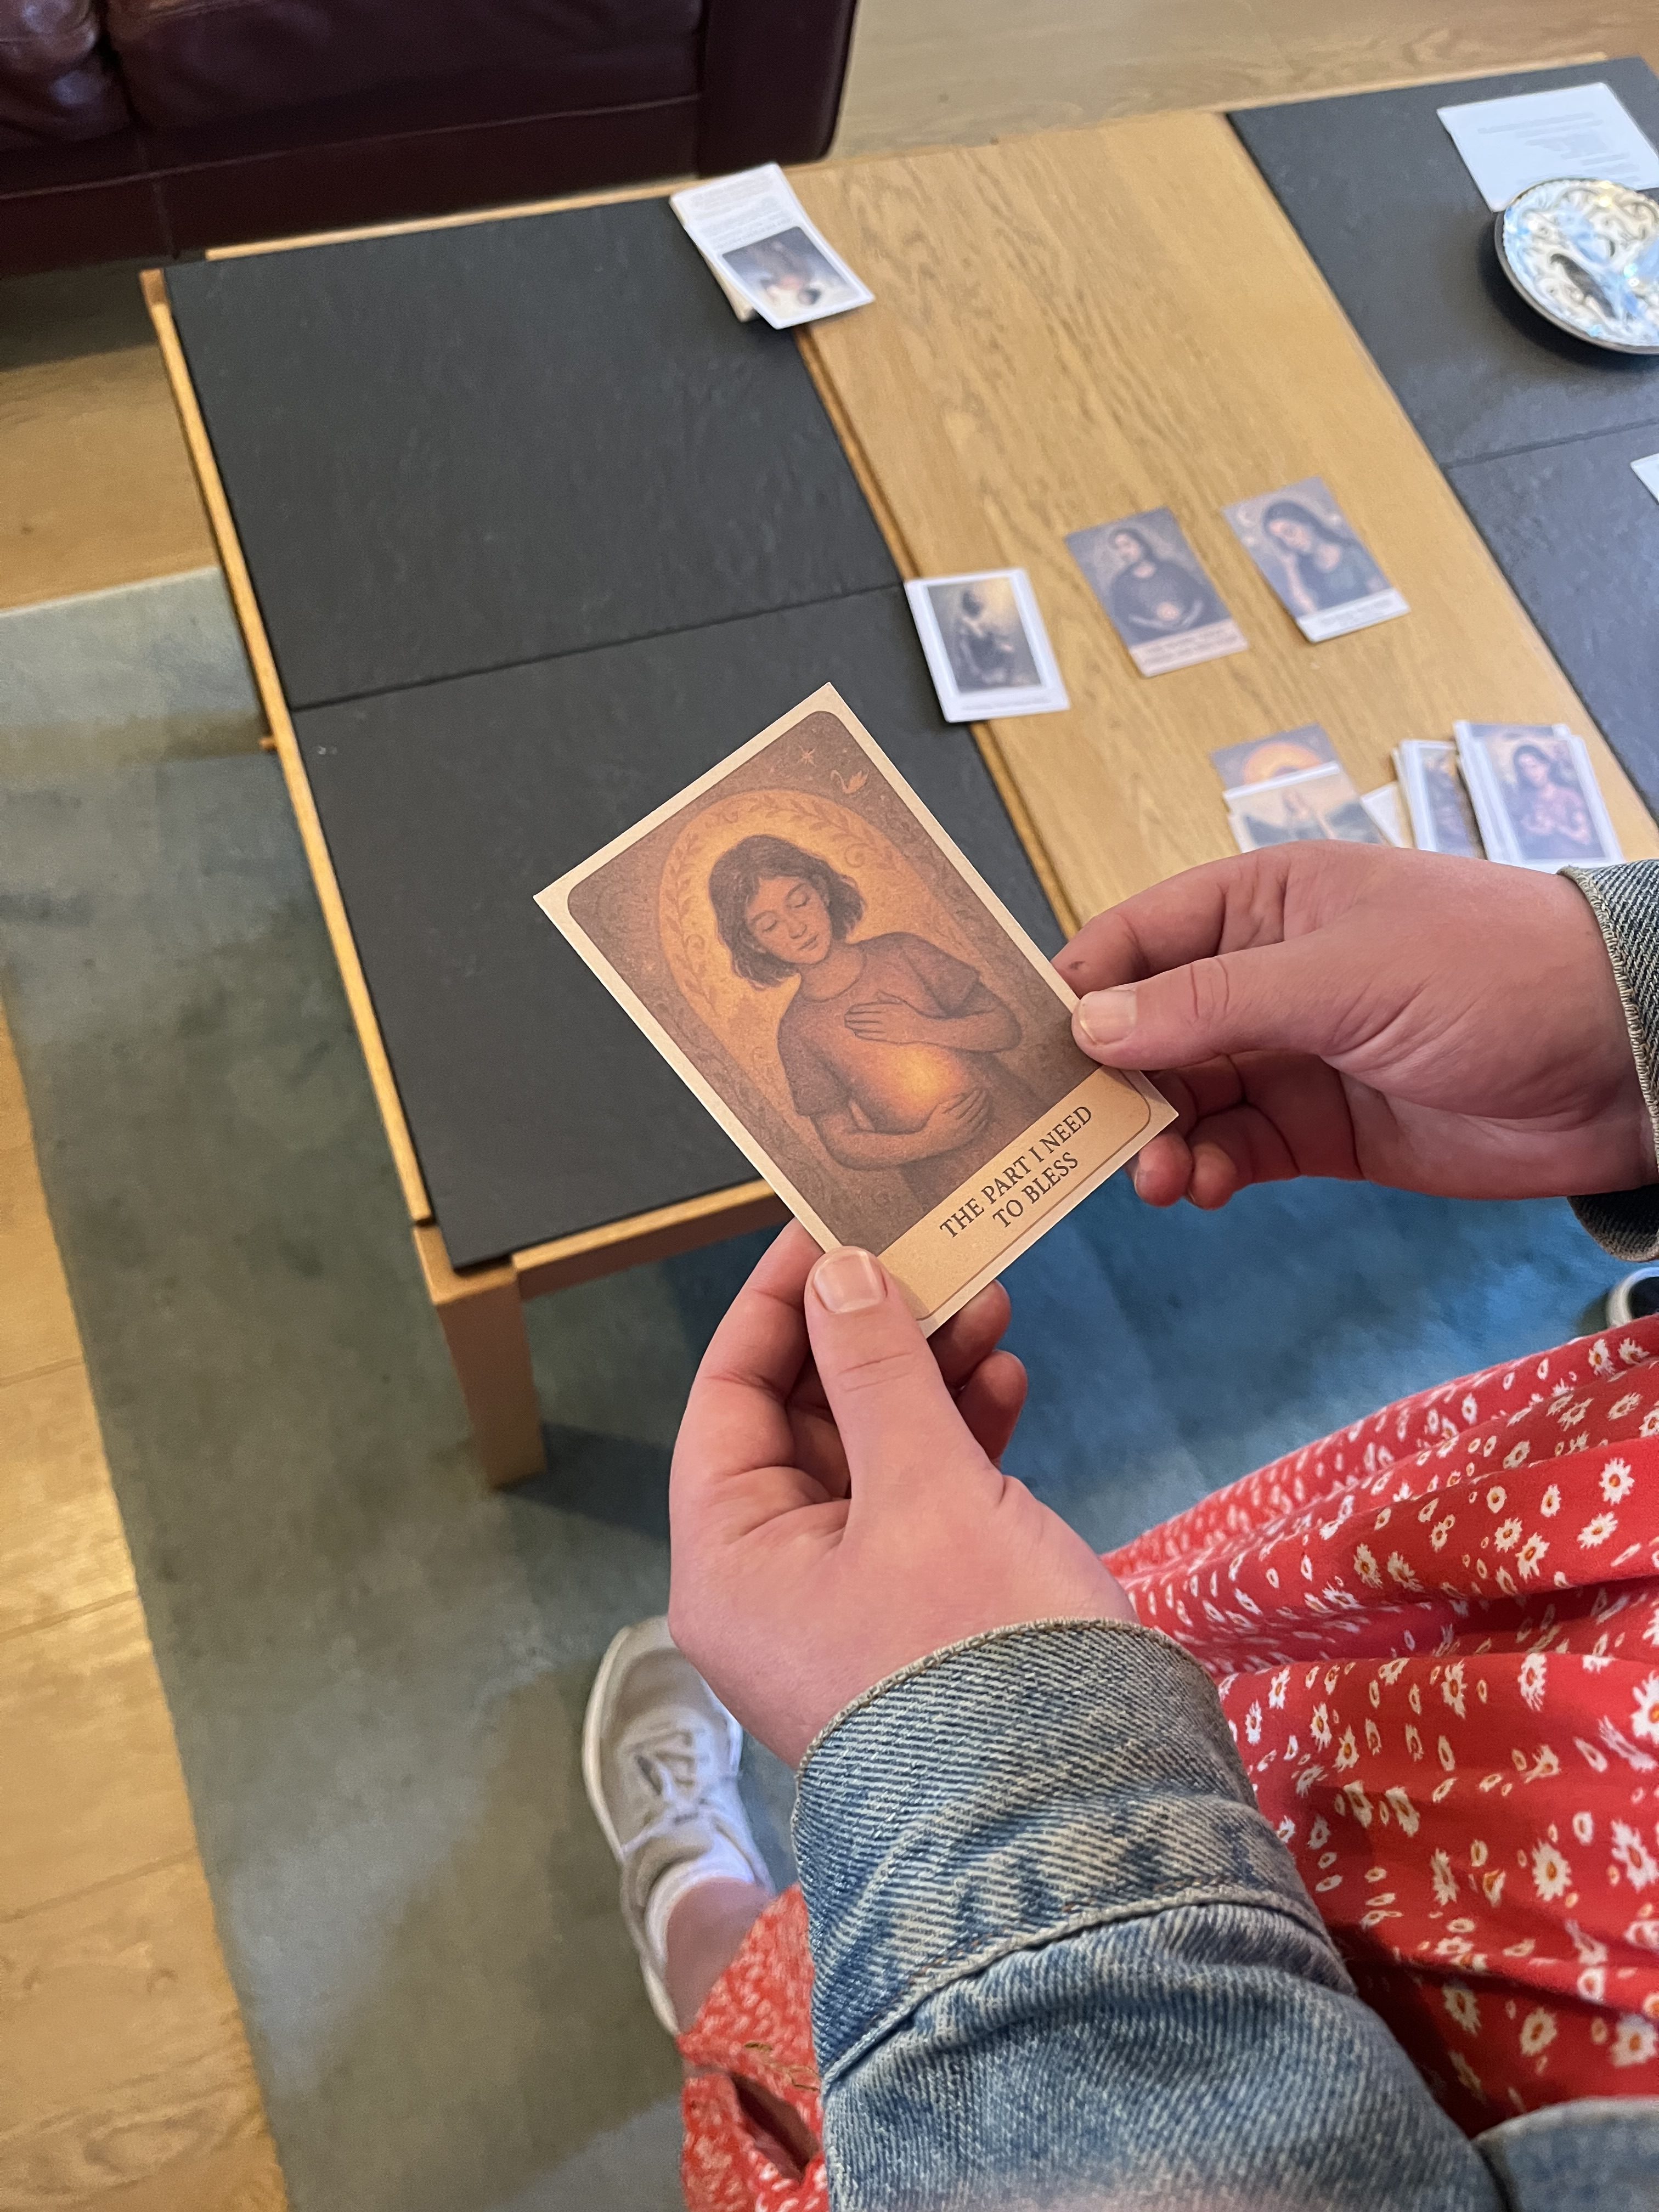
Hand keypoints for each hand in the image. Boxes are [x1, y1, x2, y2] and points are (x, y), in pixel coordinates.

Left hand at [668, 1225, 1131, 1765]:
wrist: (1079, 1824)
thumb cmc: (980, 1658)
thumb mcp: (924, 1489)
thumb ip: (876, 1369)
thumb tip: (836, 1271)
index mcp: (731, 1562)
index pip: (728, 1398)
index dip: (776, 1304)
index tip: (830, 1225)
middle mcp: (774, 1587)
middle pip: (803, 1421)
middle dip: (871, 1333)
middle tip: (938, 1258)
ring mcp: (849, 1606)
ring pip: (872, 1454)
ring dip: (926, 1375)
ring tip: (991, 1305)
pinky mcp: (922, 1616)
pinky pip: (922, 1503)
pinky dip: (960, 1438)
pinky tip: (1006, 1383)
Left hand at [844, 990, 931, 1043]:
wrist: (921, 1029)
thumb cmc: (910, 1014)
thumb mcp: (900, 1003)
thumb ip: (888, 997)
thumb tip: (877, 992)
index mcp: (888, 1008)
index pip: (868, 1008)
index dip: (857, 1009)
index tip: (849, 1010)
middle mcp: (886, 1018)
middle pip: (865, 1017)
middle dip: (853, 1018)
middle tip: (845, 1018)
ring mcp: (887, 1028)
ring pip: (867, 1027)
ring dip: (856, 1026)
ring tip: (848, 1025)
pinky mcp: (888, 1038)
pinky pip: (873, 1036)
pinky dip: (864, 1035)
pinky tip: (857, 1033)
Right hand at [922, 1086, 990, 1147]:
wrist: (930, 1142)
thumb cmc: (934, 1123)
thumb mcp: (939, 1109)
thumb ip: (951, 1101)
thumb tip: (964, 1094)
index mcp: (953, 1115)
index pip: (968, 1103)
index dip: (974, 1095)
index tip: (979, 1090)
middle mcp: (960, 1124)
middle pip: (974, 1109)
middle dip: (981, 1100)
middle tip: (985, 1093)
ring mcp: (964, 1132)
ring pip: (978, 1119)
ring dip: (984, 1109)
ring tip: (988, 1102)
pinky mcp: (966, 1139)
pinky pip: (978, 1130)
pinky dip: (983, 1122)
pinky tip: (986, 1117)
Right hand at [1057, 843, 1651, 1209]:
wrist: (1618, 1060)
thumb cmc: (1489, 972)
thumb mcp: (1339, 974)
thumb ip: (1210, 1004)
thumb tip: (1088, 1024)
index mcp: (1261, 904)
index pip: (1135, 940)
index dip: (1076, 990)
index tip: (1022, 1053)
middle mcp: (1263, 976)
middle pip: (1146, 1029)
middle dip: (1107, 1084)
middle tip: (1075, 1139)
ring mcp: (1292, 1055)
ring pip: (1184, 1099)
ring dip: (1157, 1139)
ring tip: (1156, 1179)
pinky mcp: (1321, 1130)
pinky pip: (1236, 1149)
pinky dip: (1209, 1172)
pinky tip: (1204, 1190)